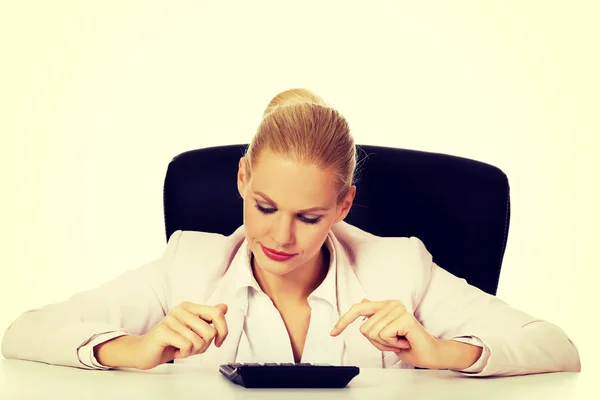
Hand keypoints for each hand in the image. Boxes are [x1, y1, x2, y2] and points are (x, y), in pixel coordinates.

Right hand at [95, 302, 227, 369]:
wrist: (145, 351)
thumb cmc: (171, 342)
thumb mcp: (194, 331)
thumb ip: (209, 319)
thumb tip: (224, 307)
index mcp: (190, 307)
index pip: (217, 313)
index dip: (223, 330)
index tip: (218, 341)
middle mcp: (181, 309)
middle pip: (210, 331)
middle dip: (204, 346)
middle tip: (192, 347)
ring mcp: (171, 319)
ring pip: (198, 341)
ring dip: (193, 351)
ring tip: (182, 348)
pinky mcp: (164, 331)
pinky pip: (187, 345)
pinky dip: (184, 353)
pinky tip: (176, 350)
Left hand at [330, 299, 443, 368]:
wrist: (429, 353)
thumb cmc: (407, 343)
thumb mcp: (384, 333)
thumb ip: (373, 319)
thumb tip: (362, 302)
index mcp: (386, 305)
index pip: (357, 309)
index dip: (343, 321)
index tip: (333, 333)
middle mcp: (391, 303)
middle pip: (364, 327)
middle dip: (376, 342)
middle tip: (393, 342)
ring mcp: (398, 309)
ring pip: (372, 332)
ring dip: (385, 344)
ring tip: (399, 341)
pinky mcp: (404, 318)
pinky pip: (383, 335)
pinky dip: (392, 344)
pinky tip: (404, 341)